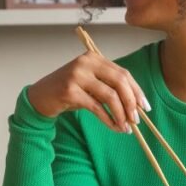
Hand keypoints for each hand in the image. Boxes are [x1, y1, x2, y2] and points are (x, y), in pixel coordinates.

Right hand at [26, 52, 148, 132]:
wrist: (40, 97)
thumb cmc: (68, 92)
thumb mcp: (90, 84)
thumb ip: (109, 87)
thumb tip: (136, 105)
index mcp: (94, 58)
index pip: (123, 73)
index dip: (136, 91)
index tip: (144, 107)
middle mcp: (85, 63)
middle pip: (119, 82)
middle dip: (131, 102)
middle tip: (137, 120)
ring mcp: (76, 76)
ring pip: (109, 96)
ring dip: (120, 114)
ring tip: (126, 127)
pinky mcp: (69, 91)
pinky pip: (96, 107)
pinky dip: (108, 119)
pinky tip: (113, 127)